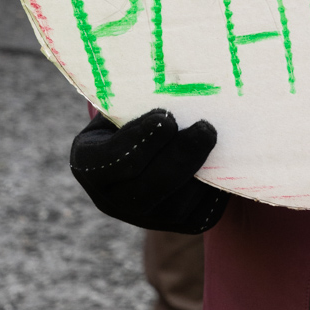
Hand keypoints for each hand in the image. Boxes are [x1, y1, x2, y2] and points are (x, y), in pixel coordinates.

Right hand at [70, 108, 226, 233]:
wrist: (149, 142)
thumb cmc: (134, 110)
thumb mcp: (122, 102)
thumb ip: (136, 100)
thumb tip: (171, 84)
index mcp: (89, 164)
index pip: (113, 160)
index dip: (141, 141)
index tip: (167, 117)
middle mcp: (111, 200)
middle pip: (147, 189)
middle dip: (179, 158)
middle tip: (205, 129)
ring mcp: (144, 218)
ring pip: (176, 206)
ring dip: (200, 172)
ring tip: (213, 137)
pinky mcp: (178, 225)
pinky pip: (200, 214)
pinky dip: (214, 189)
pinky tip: (221, 160)